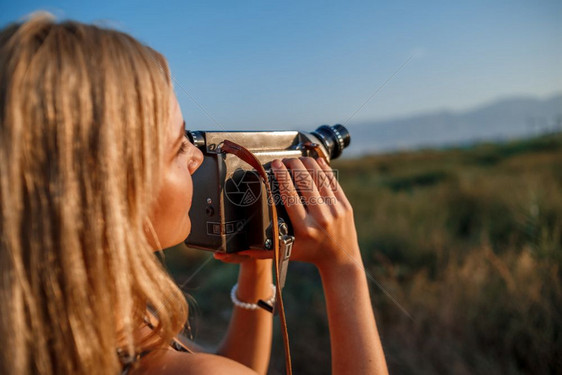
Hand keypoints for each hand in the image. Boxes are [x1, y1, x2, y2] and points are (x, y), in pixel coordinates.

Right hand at [240, 157, 362, 271]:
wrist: (341, 259)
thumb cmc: (310, 254)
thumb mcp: (285, 253)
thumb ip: (259, 252)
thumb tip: (232, 252)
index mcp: (304, 228)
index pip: (290, 196)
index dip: (282, 176)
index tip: (275, 165)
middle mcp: (321, 218)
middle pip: (305, 182)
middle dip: (293, 165)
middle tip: (284, 160)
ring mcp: (335, 210)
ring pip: (320, 178)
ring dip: (307, 164)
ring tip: (296, 159)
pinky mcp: (345, 204)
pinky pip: (332, 181)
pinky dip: (323, 168)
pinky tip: (314, 161)